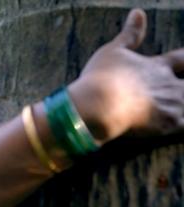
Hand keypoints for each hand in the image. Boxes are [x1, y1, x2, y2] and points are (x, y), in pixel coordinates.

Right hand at [68, 9, 183, 142]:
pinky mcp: (167, 125)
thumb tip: (138, 12)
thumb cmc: (103, 76)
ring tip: (178, 104)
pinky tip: (179, 123)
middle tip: (179, 87)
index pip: (182, 58)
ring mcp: (171, 105)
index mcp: (157, 66)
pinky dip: (183, 123)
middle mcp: (169, 84)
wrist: (100, 104)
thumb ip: (129, 34)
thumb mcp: (113, 50)